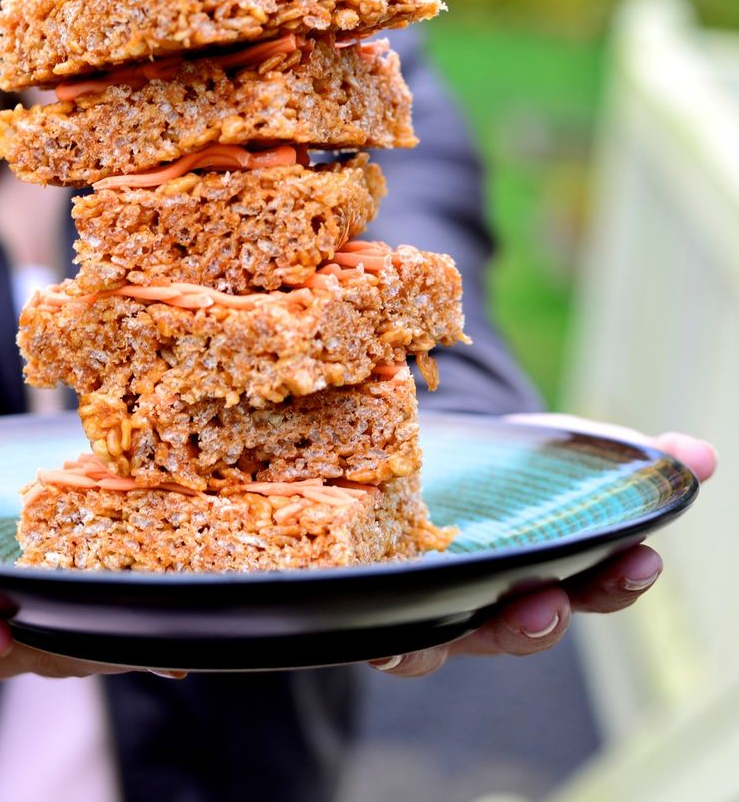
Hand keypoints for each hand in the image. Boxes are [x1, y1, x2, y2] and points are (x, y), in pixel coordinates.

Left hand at [368, 416, 716, 678]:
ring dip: (468, 629)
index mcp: (558, 573)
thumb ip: (635, 460)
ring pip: (462, 639)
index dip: (618, 581)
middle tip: (551, 600)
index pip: (597, 588)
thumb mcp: (573, 452)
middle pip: (528, 627)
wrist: (436, 458)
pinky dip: (397, 643)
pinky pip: (395, 639)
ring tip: (469, 614)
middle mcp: (503, 604)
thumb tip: (701, 456)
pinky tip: (394, 635)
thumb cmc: (519, 469)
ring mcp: (447, 609)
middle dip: (544, 619)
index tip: (639, 559)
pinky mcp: (395, 603)